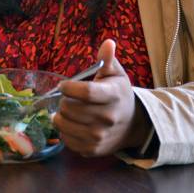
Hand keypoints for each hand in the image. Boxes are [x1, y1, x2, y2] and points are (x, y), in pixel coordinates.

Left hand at [53, 39, 150, 155]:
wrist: (132, 125)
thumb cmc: (119, 95)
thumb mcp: (117, 75)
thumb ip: (108, 59)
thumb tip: (108, 43)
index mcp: (113, 96)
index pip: (85, 92)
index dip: (69, 87)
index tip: (63, 85)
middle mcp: (107, 118)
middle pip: (70, 108)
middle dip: (64, 100)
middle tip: (68, 98)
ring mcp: (99, 136)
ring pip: (63, 124)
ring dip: (60, 115)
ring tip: (68, 110)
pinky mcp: (92, 149)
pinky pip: (66, 139)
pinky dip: (64, 130)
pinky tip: (72, 124)